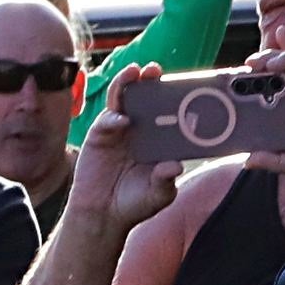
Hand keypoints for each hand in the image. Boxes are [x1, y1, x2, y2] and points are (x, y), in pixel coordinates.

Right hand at [69, 70, 187, 231]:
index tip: (184, 83)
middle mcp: (140, 129)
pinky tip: (122, 120)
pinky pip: (105, 121)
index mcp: (159, 139)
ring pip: (122, 101)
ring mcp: (118, 131)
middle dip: (149, 81)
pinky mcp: (99, 137)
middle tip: (155, 69)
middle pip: (144, 98)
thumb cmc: (135, 203)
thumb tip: (174, 166)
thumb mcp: (158, 194)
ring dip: (126, 84)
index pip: (167, 110)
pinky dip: (113, 117)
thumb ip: (166, 180)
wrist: (103, 215)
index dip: (173, 95)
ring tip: (133, 72)